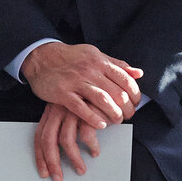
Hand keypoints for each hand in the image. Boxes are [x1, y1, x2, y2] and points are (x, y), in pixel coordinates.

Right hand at [21, 42, 141, 130]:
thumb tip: (139, 73)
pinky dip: (92, 117)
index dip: (135, 94)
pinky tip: (101, 124)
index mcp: (100, 61)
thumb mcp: (96, 56)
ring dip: (114, 113)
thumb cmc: (71, 58)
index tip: (136, 104)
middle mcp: (90, 70)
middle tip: (129, 116)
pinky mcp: (62, 93)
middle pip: (116, 92)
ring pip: (102, 99)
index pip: (125, 79)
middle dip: (127, 108)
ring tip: (118, 121)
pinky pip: (80, 107)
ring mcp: (76, 81)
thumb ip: (117, 65)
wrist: (42, 57)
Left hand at [34, 103, 103, 180]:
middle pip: (48, 140)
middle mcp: (59, 110)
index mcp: (51, 111)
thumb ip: (66, 127)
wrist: (107, 82)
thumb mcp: (73, 112)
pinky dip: (91, 146)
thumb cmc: (90, 99)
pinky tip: (95, 151)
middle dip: (52, 162)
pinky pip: (86, 135)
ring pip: (66, 140)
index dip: (40, 156)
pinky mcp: (88, 111)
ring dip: (74, 159)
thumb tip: (59, 153)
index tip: (44, 171)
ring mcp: (72, 110)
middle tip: (58, 177)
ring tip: (80, 169)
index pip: (40, 136)